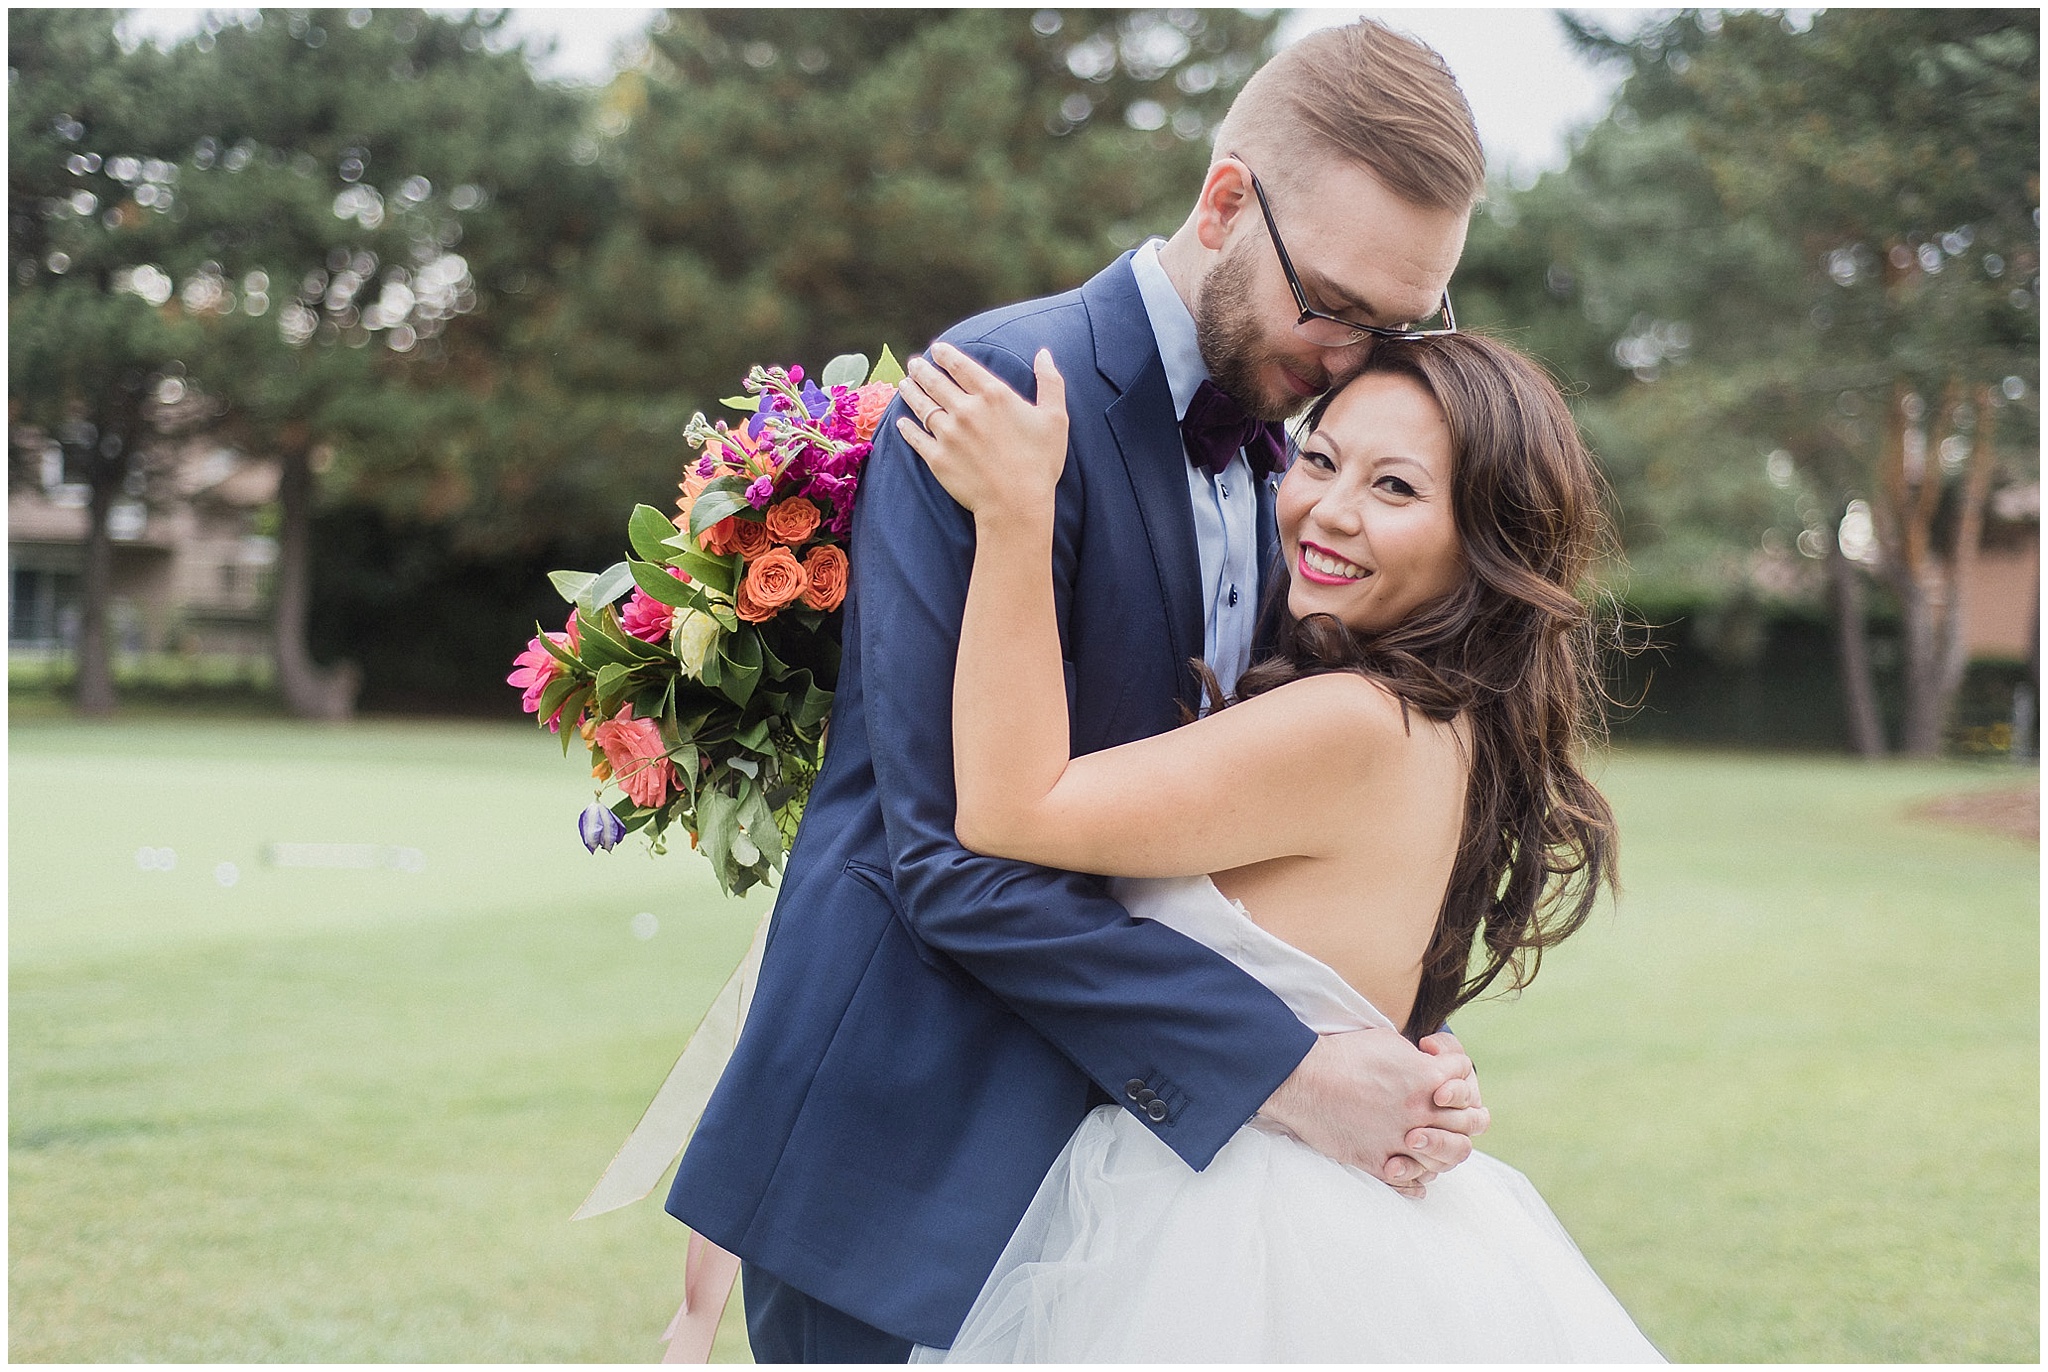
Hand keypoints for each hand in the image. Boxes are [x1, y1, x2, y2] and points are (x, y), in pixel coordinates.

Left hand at [895, 342, 1067, 520]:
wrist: (1016, 504)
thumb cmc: (1040, 462)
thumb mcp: (1055, 418)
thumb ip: (1050, 381)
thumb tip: (1044, 353)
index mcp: (993, 395)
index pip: (961, 365)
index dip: (945, 354)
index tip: (936, 349)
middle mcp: (966, 409)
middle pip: (936, 382)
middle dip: (922, 369)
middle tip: (914, 363)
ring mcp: (948, 434)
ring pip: (922, 406)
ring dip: (910, 392)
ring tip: (904, 384)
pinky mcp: (937, 458)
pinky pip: (915, 438)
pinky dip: (906, 428)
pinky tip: (901, 422)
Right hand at [1260, 1026, 1489, 1197]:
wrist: (1303, 1080)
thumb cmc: (1343, 1054)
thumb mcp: (1388, 1040)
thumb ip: (1418, 1056)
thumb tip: (1429, 1062)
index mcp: (1427, 1078)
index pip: (1464, 1073)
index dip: (1455, 1068)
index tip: (1441, 1069)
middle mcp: (1421, 1112)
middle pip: (1471, 1122)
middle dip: (1467, 1114)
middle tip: (1454, 1113)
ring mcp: (1402, 1141)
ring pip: (1449, 1157)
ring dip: (1447, 1149)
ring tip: (1435, 1144)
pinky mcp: (1380, 1162)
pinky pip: (1413, 1181)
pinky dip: (1418, 1180)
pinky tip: (1416, 1174)